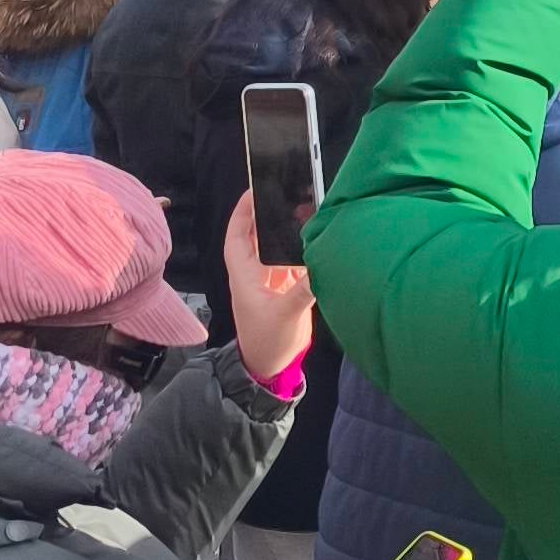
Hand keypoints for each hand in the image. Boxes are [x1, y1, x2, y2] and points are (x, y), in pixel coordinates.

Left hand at [223, 192, 313, 384]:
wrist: (271, 367)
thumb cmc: (268, 342)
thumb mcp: (285, 315)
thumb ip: (302, 290)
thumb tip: (323, 264)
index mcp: (246, 277)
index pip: (237, 239)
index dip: (241, 215)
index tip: (252, 192)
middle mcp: (256, 274)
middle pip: (257, 238)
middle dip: (267, 215)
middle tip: (285, 192)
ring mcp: (272, 281)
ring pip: (275, 248)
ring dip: (285, 230)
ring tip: (304, 207)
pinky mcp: (287, 289)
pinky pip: (292, 262)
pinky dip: (300, 248)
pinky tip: (315, 237)